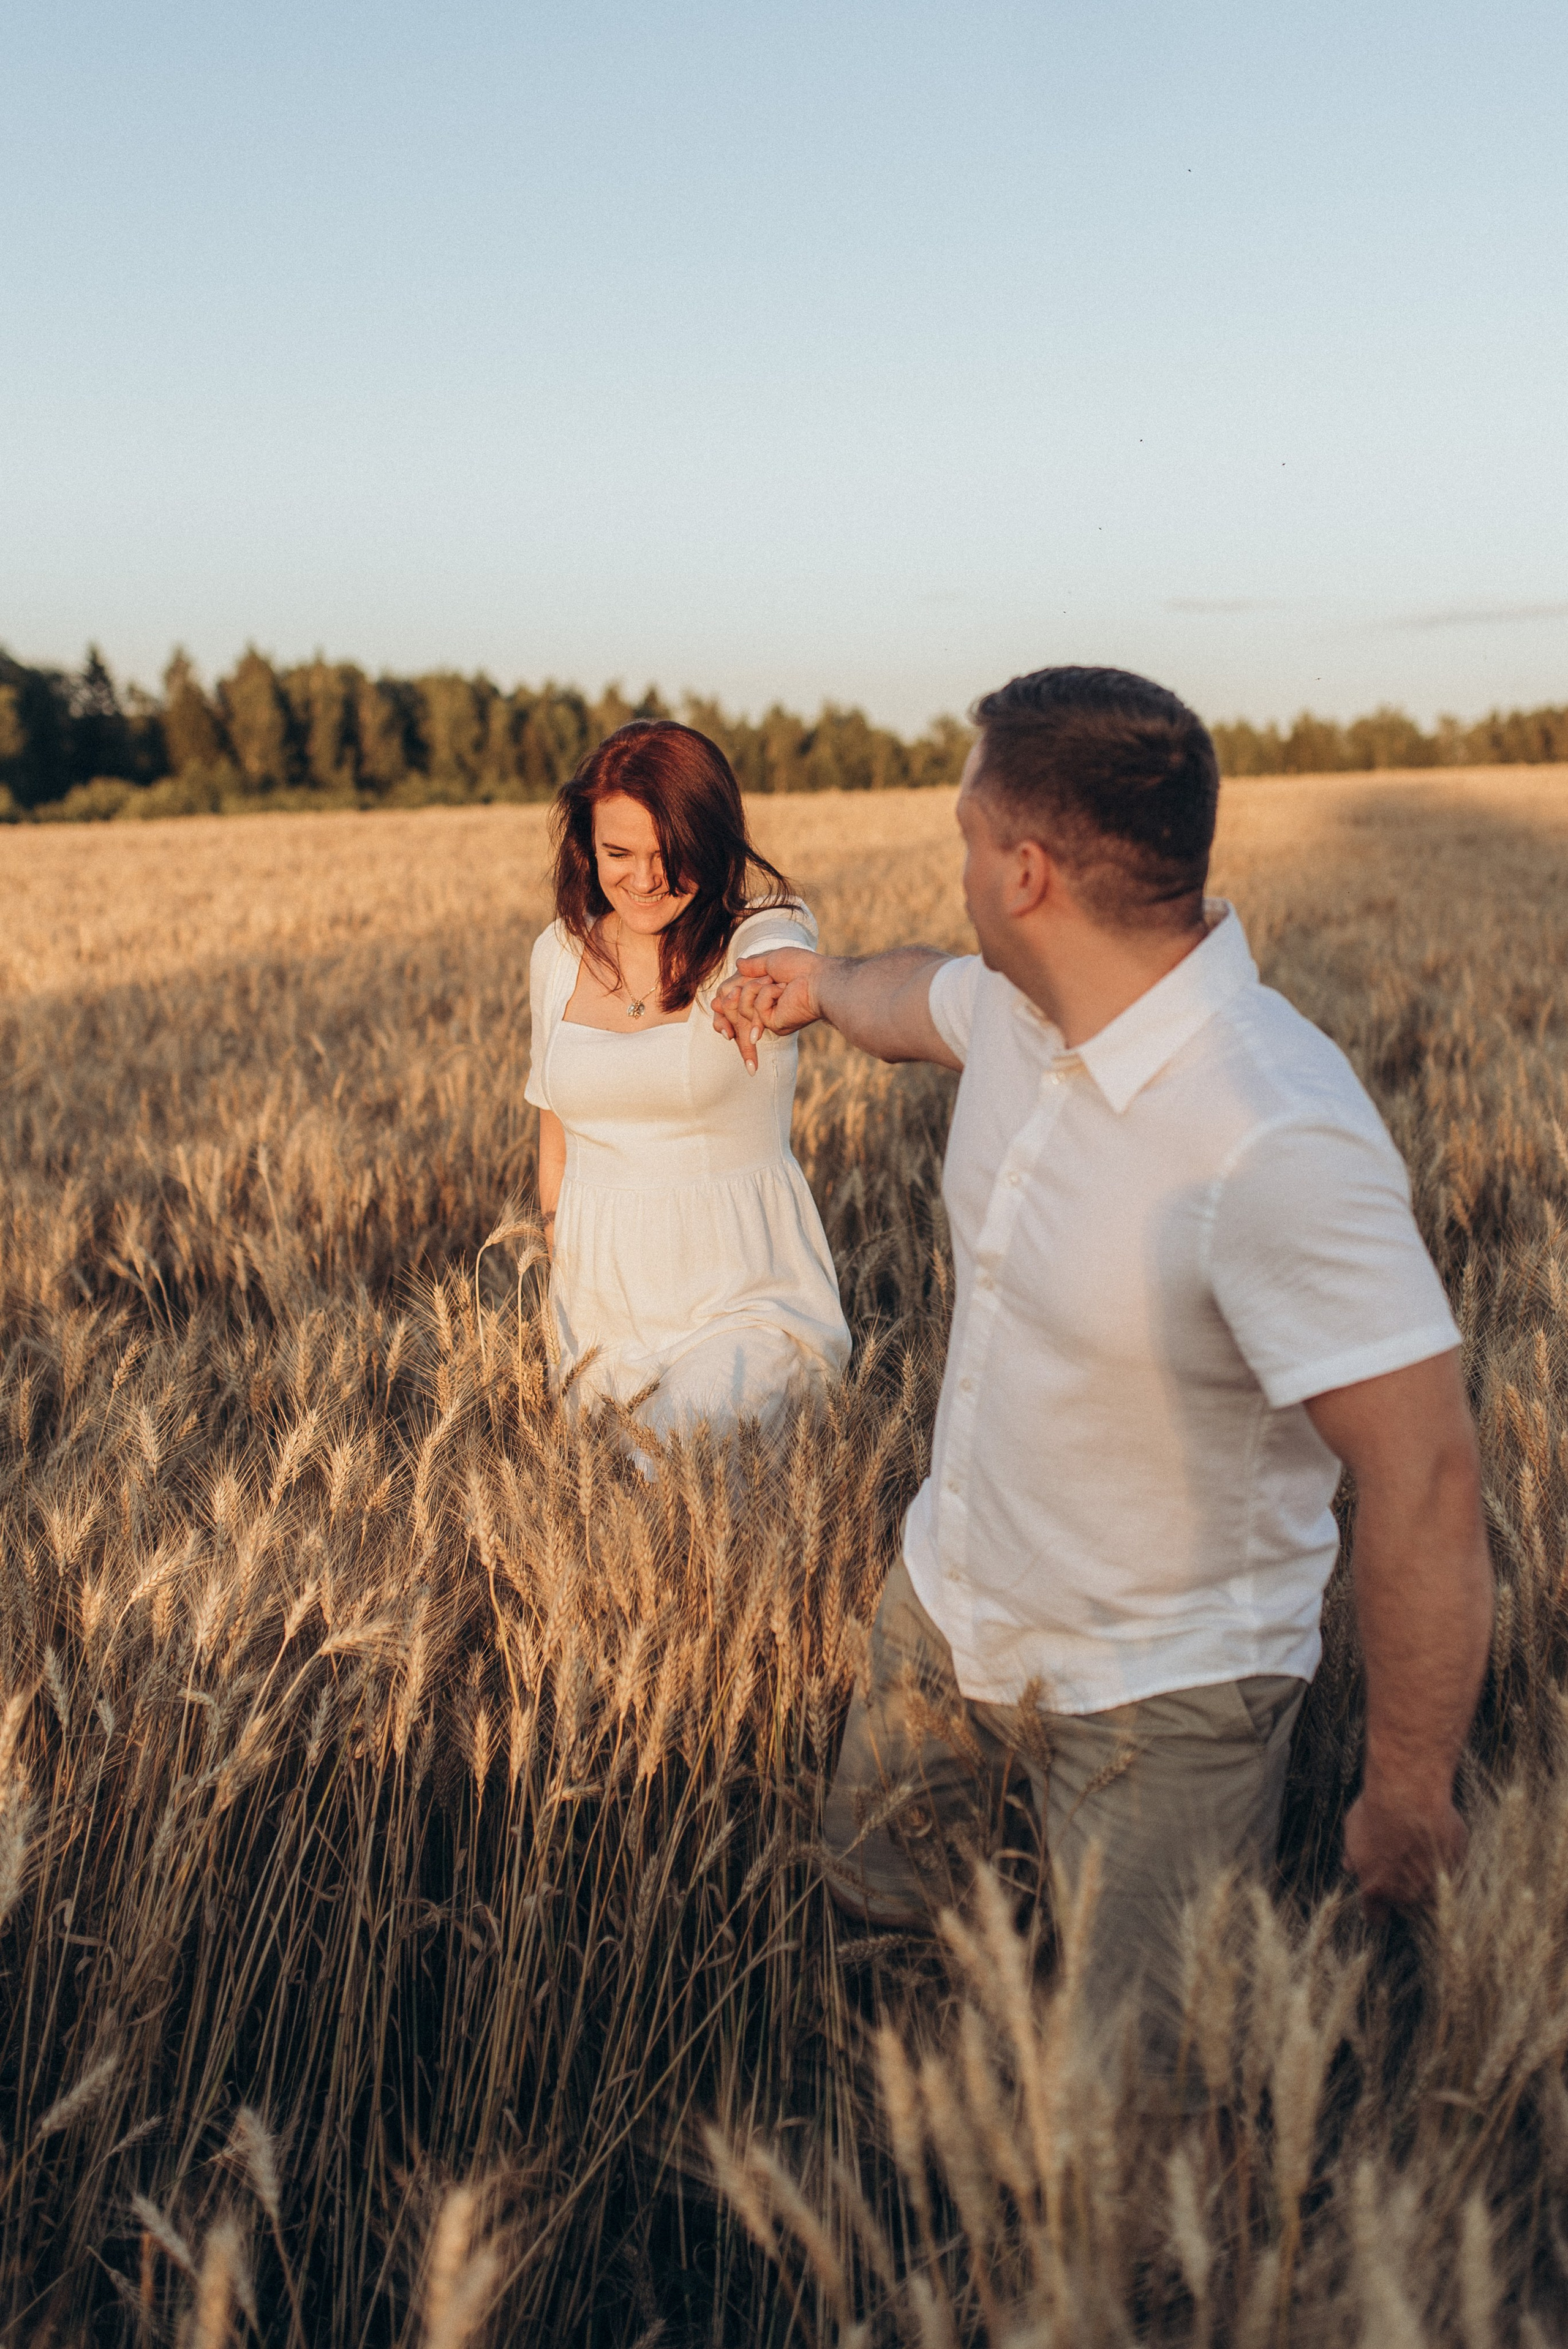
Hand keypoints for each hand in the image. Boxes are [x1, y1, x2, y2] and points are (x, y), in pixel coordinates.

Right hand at [711, 949, 824, 1072]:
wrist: (818, 977)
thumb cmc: (801, 967)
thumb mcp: (771, 960)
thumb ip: (753, 965)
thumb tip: (738, 963)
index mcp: (762, 993)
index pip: (730, 1002)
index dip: (722, 1001)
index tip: (719, 1000)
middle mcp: (762, 1008)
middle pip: (729, 1008)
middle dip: (737, 991)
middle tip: (761, 979)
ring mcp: (767, 1019)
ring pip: (740, 1007)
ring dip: (756, 988)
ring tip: (776, 982)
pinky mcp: (772, 1025)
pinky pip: (755, 1008)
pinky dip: (767, 993)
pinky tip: (783, 991)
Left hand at [1342, 1784, 1466, 1919]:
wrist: (1408, 1794)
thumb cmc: (1375, 1809)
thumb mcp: (1353, 1829)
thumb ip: (1353, 1854)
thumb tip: (1349, 1867)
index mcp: (1375, 1889)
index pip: (1376, 1917)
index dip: (1377, 1909)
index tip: (1380, 1901)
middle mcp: (1405, 1894)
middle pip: (1407, 1907)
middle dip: (1405, 1892)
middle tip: (1403, 1865)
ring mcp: (1433, 1883)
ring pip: (1432, 1894)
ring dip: (1428, 1879)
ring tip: (1420, 1849)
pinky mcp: (1455, 1867)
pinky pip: (1453, 1872)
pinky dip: (1447, 1862)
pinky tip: (1439, 1841)